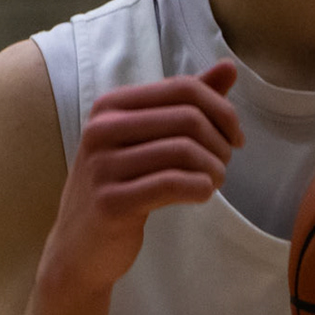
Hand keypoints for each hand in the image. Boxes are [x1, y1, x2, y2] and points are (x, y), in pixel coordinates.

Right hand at [37, 61, 244, 299]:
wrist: (79, 247)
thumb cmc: (120, 186)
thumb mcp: (147, 138)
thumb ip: (187, 102)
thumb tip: (229, 67)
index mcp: (111, 105)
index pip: (182, 88)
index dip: (221, 109)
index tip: (235, 136)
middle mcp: (101, 130)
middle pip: (187, 117)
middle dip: (220, 140)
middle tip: (224, 162)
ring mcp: (103, 167)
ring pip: (184, 151)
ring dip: (214, 167)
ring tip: (215, 180)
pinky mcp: (111, 203)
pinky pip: (172, 184)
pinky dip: (200, 187)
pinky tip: (203, 193)